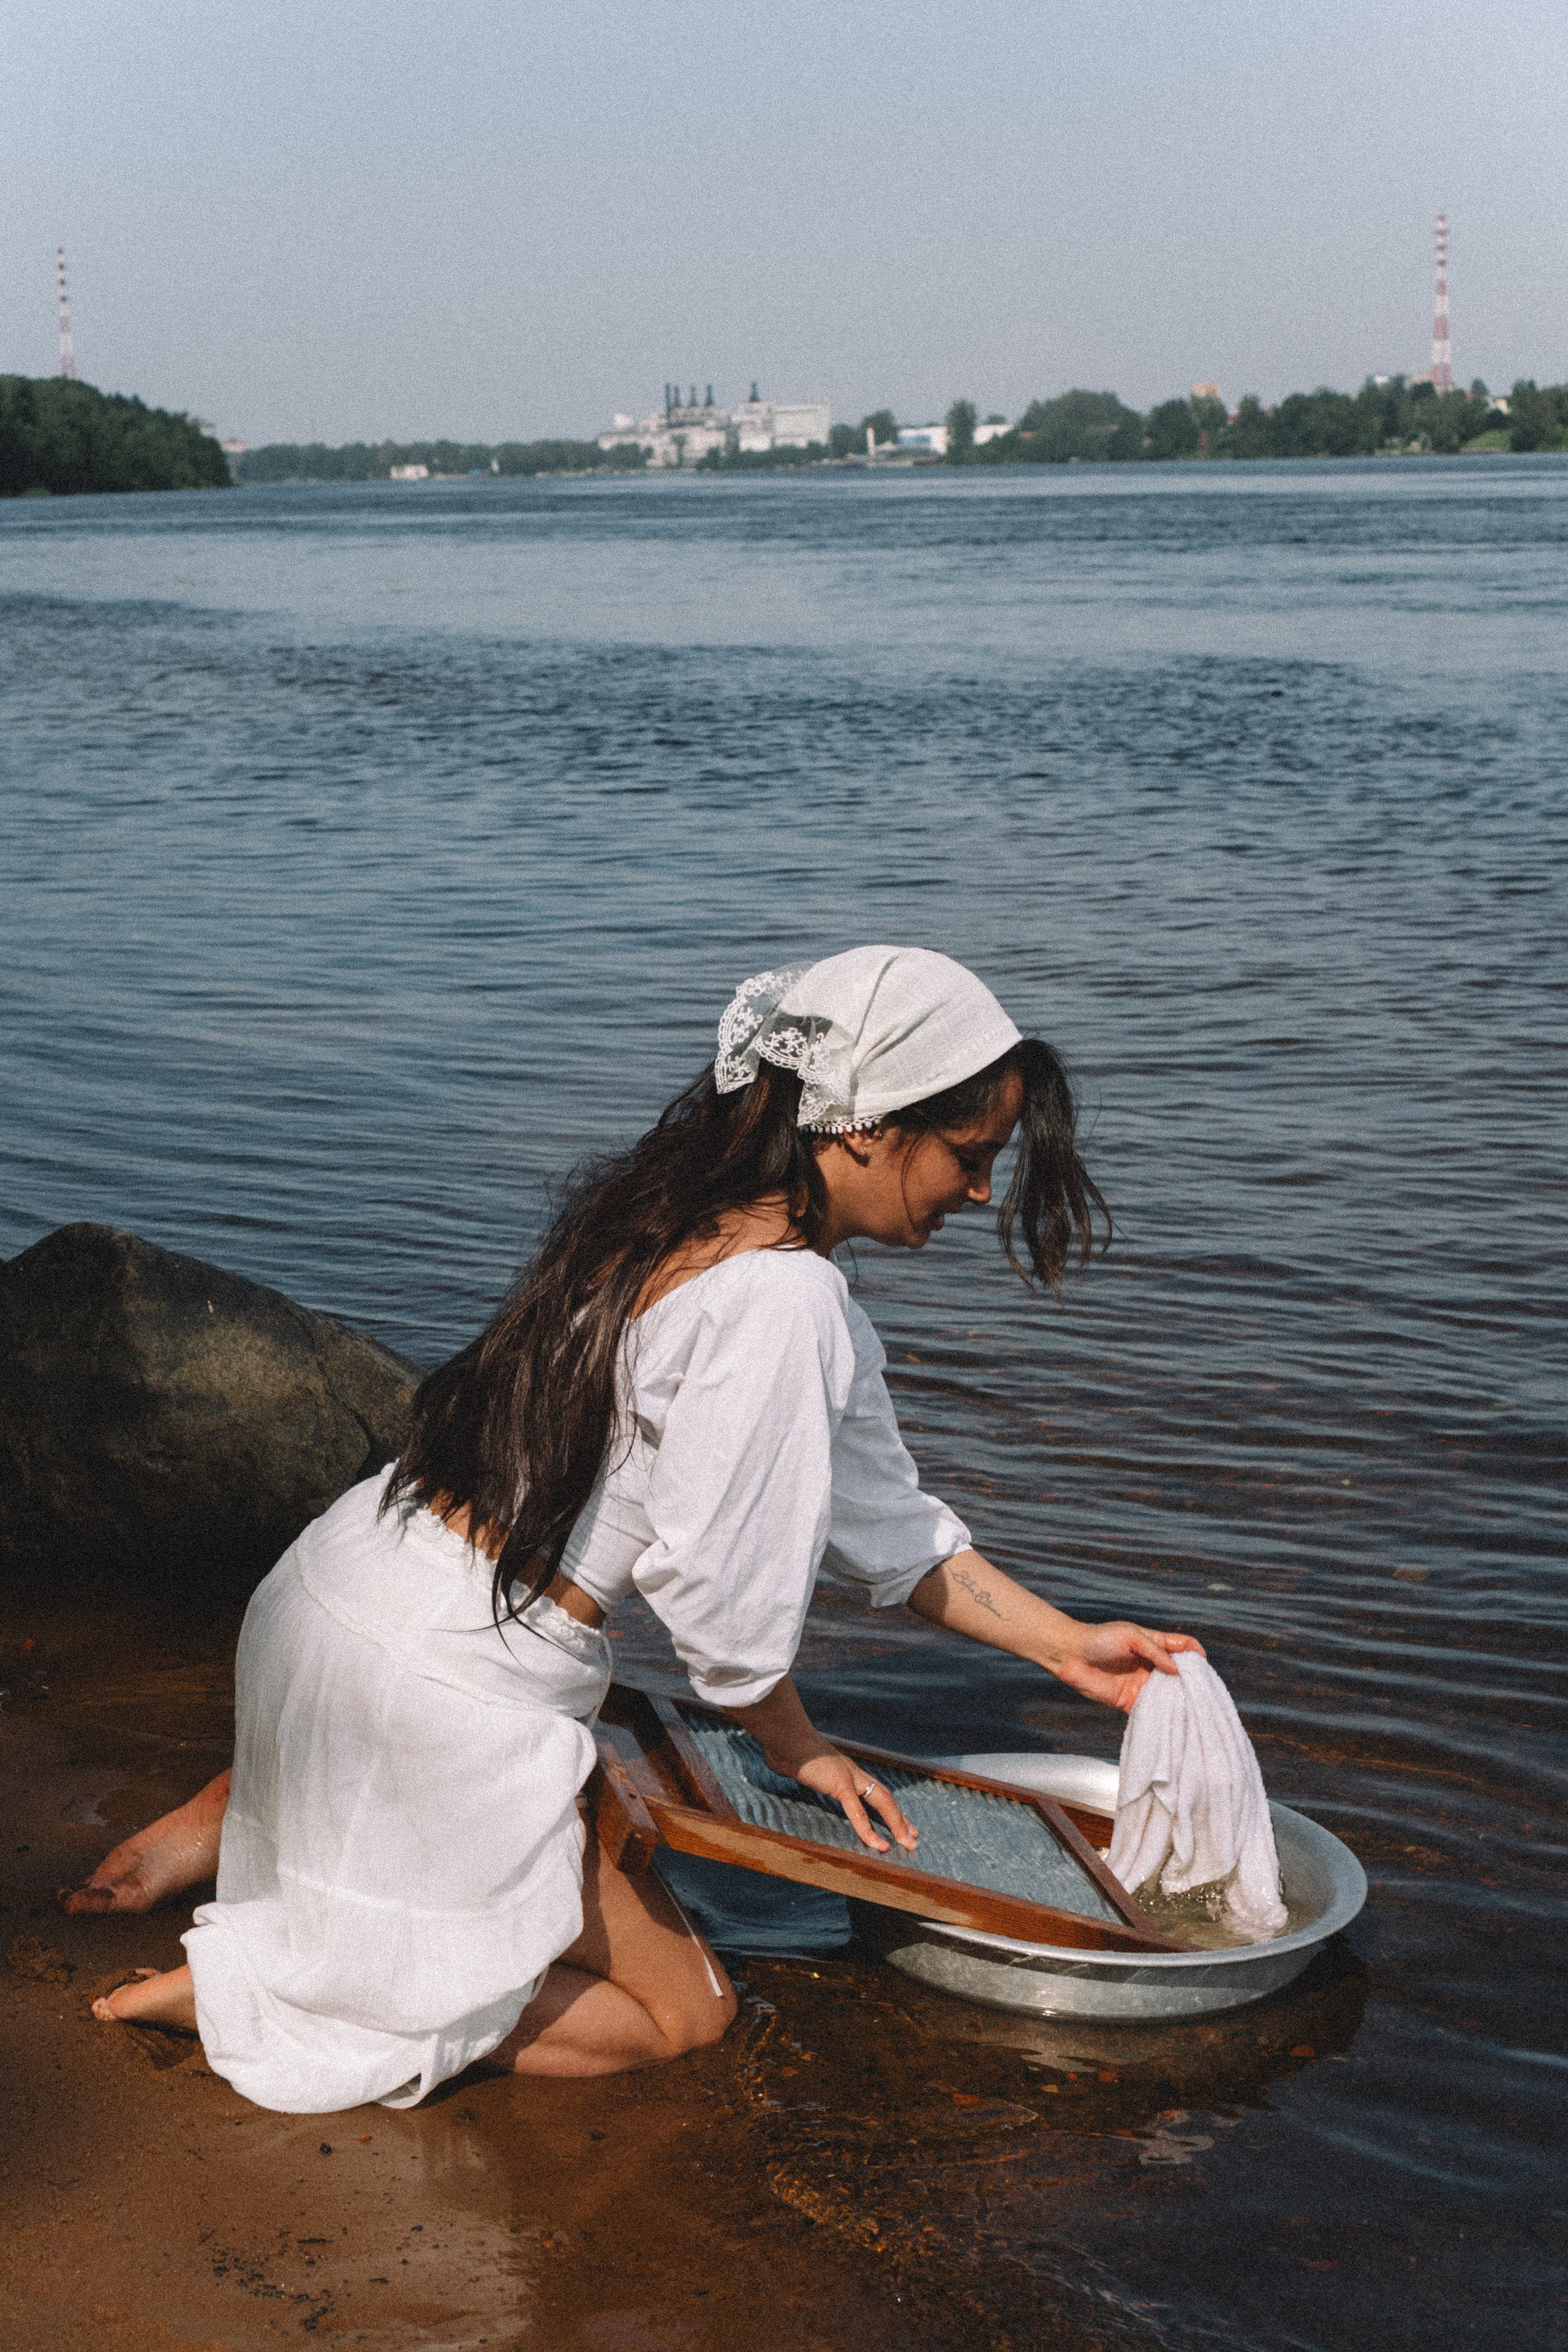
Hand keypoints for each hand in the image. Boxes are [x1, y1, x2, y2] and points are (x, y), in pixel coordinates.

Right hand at [720, 1675, 917, 1853]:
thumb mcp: (795, 1763)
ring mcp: (849, 1777)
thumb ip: (794, 1768)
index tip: (899, 1822)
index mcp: (846, 1770)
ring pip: (882, 1803)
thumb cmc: (784, 1746)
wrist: (784, 1735)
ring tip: (907, 1844)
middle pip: (885, 1796)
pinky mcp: (840, 1784)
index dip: (888, 1808)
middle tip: (913, 1838)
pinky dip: (869, 1830)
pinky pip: (858, 1812)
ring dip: (896, 1824)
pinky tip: (878, 1845)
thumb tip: (779, 1763)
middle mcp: (853, 1772)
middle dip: (901, 1818)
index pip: (874, 1790)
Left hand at [1052, 1621, 1204, 1713]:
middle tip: (1204, 1693)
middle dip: (1191, 1682)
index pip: (1182, 1647)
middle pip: (1179, 1674)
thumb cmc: (1100, 1639)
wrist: (1070, 1655)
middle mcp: (1151, 1665)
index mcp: (1153, 1645)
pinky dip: (1160, 1715)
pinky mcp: (1129, 1701)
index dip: (1195, 1653)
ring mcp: (1141, 1684)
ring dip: (1178, 1701)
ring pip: (1167, 1694)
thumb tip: (1178, 1669)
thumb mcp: (1131, 1637)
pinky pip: (1149, 1710)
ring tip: (1193, 1710)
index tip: (1204, 1664)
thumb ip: (1155, 1652)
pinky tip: (1172, 1721)